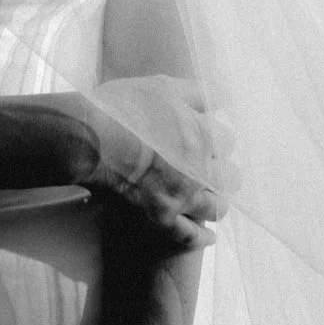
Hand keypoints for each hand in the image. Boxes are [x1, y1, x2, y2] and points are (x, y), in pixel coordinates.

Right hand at [56, 91, 222, 255]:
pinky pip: (190, 236)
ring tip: (211, 198)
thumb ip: (195, 91)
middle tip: (212, 169)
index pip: (227, 139)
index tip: (206, 137)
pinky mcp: (162, 216)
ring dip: (217, 201)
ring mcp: (182, 196)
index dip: (216, 136)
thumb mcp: (163, 87)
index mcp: (203, 136)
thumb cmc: (125, 108)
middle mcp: (200, 170)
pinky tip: (208, 237)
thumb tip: (220, 97)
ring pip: (216, 207)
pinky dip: (202, 238)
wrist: (93, 139)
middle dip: (223, 171)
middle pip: (230, 176)